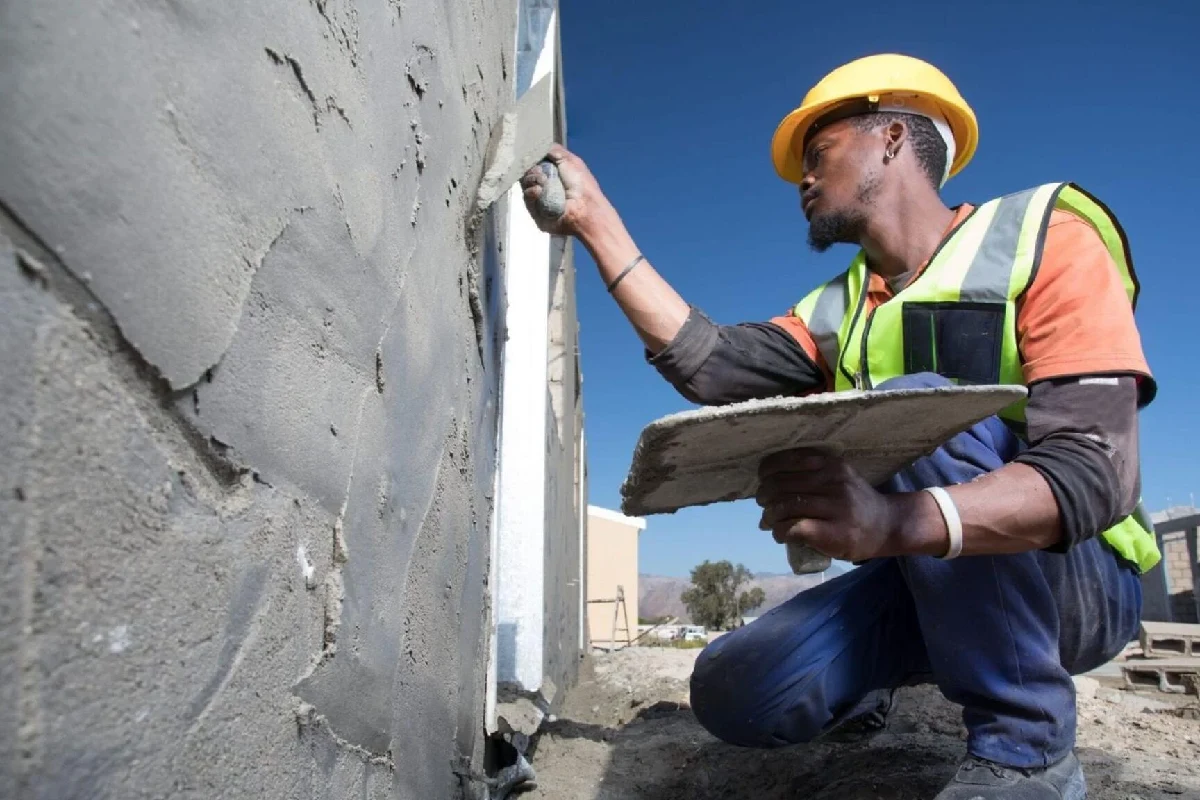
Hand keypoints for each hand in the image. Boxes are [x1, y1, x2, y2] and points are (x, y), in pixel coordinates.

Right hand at [520, 144, 612, 237]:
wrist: (583, 208)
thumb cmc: (580, 183)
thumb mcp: (570, 160)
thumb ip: (554, 150)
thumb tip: (538, 146)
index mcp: (554, 173)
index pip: (536, 163)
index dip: (533, 159)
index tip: (533, 156)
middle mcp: (546, 185)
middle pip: (528, 173)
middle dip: (532, 169)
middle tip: (541, 172)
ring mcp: (540, 198)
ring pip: (525, 185)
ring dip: (532, 179)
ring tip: (543, 182)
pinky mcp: (535, 211)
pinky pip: (527, 199)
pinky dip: (532, 192)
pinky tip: (539, 191)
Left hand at [755, 449, 921, 562]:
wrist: (887, 525)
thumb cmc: (855, 503)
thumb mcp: (838, 478)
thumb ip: (809, 475)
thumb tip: (766, 488)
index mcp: (831, 464)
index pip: (787, 460)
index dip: (767, 471)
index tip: (763, 480)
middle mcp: (833, 481)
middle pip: (781, 484)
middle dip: (764, 496)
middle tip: (764, 505)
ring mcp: (835, 506)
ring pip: (785, 506)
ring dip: (770, 516)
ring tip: (770, 522)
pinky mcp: (833, 532)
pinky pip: (794, 527)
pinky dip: (780, 531)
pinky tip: (781, 535)